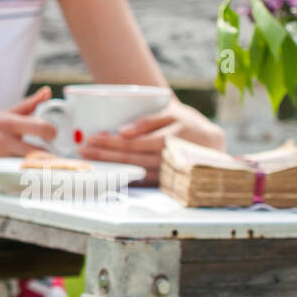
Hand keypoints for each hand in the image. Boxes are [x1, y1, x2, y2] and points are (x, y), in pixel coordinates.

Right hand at [0, 86, 58, 174]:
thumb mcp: (3, 114)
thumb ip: (28, 105)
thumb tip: (47, 92)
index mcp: (8, 120)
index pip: (41, 126)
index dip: (52, 133)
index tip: (52, 138)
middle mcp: (4, 136)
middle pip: (39, 148)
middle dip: (50, 154)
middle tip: (52, 156)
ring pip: (31, 163)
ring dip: (39, 166)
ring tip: (42, 166)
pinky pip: (18, 173)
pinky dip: (26, 174)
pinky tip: (27, 174)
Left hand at [81, 98, 224, 183]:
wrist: (213, 143)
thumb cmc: (188, 123)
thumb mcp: (172, 113)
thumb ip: (148, 122)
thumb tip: (123, 131)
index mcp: (173, 138)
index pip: (135, 143)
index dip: (112, 142)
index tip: (92, 138)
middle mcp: (171, 159)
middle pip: (131, 158)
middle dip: (105, 154)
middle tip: (83, 149)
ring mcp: (170, 174)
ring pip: (136, 171)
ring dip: (112, 166)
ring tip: (92, 159)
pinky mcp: (169, 182)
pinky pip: (144, 181)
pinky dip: (127, 178)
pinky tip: (110, 174)